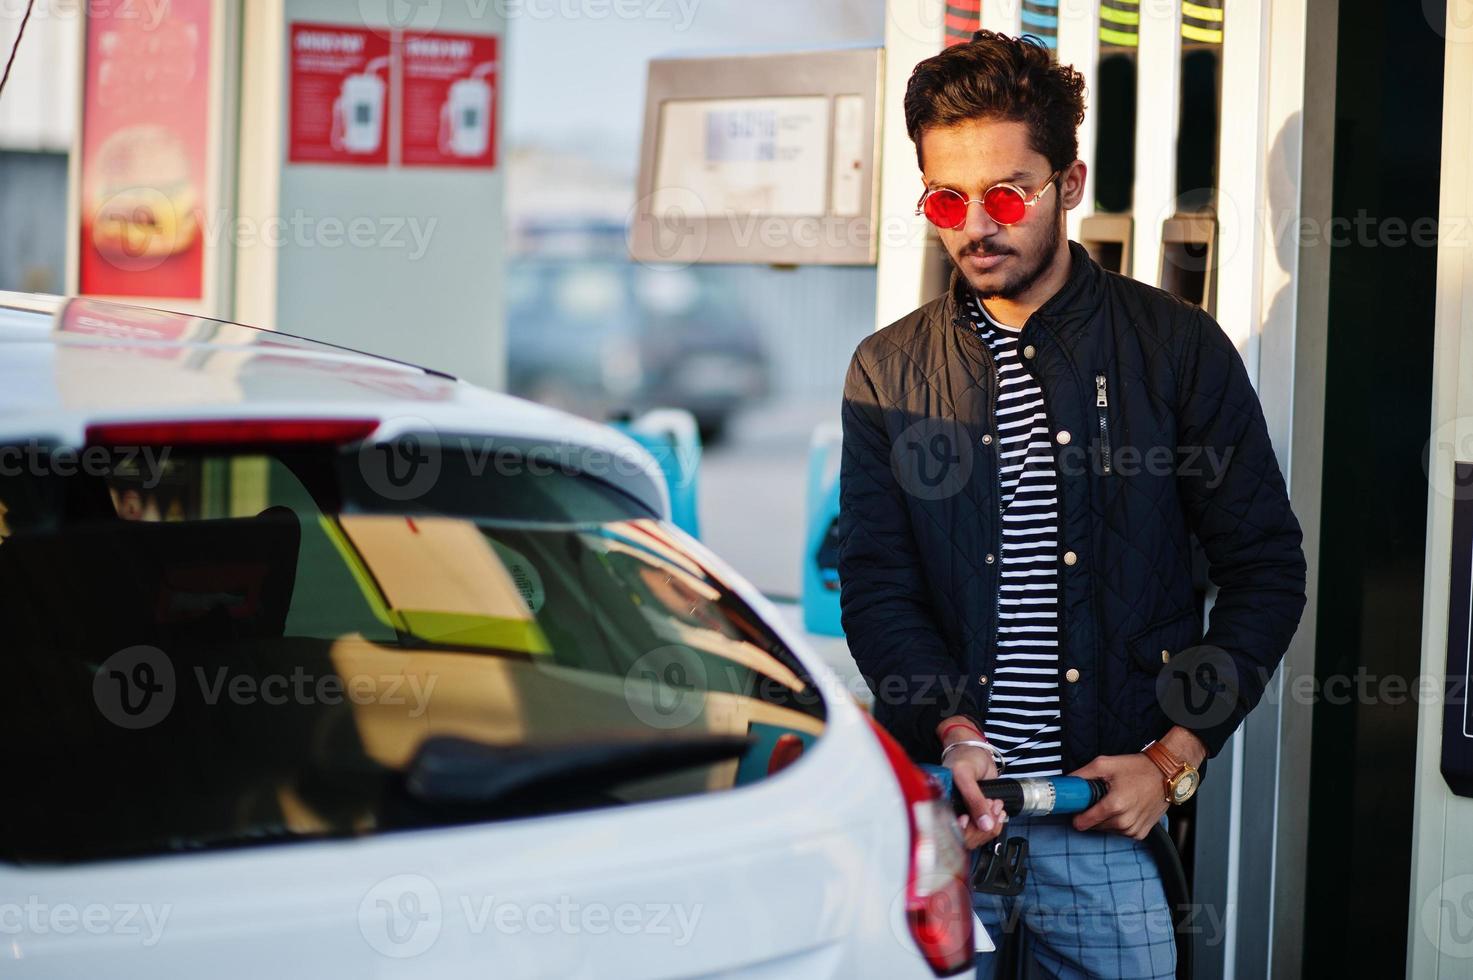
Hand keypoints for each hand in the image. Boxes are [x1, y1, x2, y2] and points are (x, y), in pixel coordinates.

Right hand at [936, 716, 1006, 848]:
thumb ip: (974, 800)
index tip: (968, 819)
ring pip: (977, 835)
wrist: (977, 750)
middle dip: (981, 826)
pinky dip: (996, 822)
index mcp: (940, 804)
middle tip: (990, 807)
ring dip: (991, 823)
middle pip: (965, 837)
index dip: (961, 830)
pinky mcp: (977, 814)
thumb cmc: (964, 757)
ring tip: (995, 805)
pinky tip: (999, 811)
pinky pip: (985, 829)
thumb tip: (985, 825)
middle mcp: (952, 813)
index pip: (948, 830)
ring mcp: (965, 815)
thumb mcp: (965, 775)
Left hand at [1067, 753, 1167, 839]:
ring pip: (1107, 830)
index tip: (1077, 806)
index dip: (1077, 814)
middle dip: (1092, 814)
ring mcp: (1134, 830)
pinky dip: (1119, 823)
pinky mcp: (1141, 834)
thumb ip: (1082, 775)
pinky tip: (1124, 808)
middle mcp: (1124, 822)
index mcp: (1114, 805)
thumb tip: (1066, 783)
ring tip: (1115, 800)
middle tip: (1100, 798)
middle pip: (1094, 826)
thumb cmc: (1137, 768)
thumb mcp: (1105, 764)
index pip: (1083, 822)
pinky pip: (1120, 832)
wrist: (1166, 774)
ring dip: (1106, 819)